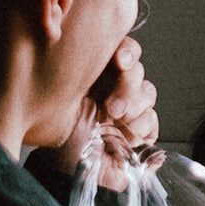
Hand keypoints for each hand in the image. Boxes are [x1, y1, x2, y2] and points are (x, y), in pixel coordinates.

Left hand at [41, 36, 159, 177]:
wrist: (61, 171)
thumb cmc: (51, 133)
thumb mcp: (58, 93)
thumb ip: (70, 65)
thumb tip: (74, 34)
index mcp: (95, 71)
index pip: (121, 49)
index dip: (126, 52)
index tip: (119, 61)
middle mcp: (112, 87)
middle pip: (136, 70)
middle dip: (128, 85)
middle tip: (112, 106)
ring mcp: (128, 110)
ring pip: (147, 93)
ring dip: (134, 107)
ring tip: (115, 122)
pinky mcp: (140, 134)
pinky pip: (153, 122)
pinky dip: (142, 129)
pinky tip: (127, 137)